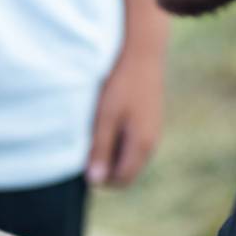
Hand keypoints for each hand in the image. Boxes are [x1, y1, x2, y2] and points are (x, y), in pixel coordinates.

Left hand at [87, 45, 165, 187]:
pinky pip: (132, 142)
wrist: (143, 54)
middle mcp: (151, 143)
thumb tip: (95, 180)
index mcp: (141, 146)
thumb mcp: (105, 117)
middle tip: (86, 145)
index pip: (121, 180)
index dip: (100, 177)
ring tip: (95, 130)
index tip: (82, 160)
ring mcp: (153, 132)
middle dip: (105, 166)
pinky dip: (118, 139)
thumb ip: (100, 149)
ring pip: (128, 157)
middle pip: (125, 171)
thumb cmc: (121, 85)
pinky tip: (107, 120)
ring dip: (111, 152)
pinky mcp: (150, 122)